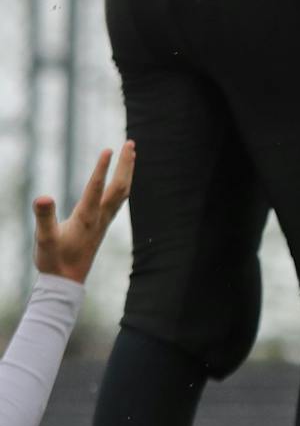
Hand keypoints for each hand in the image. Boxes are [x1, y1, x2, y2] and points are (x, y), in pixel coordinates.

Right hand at [34, 140, 134, 284]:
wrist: (66, 282)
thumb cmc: (54, 261)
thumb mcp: (44, 239)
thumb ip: (43, 217)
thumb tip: (42, 197)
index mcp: (86, 217)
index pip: (96, 188)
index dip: (102, 168)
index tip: (109, 149)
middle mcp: (100, 217)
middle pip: (120, 187)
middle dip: (126, 164)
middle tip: (130, 143)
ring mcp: (104, 221)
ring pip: (122, 193)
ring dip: (127, 172)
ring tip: (130, 154)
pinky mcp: (102, 225)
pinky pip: (118, 200)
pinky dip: (122, 185)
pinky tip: (121, 181)